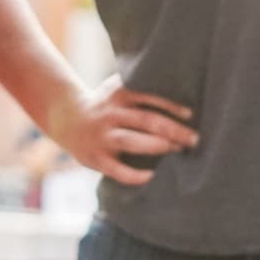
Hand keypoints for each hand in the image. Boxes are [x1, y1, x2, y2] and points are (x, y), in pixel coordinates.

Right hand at [48, 75, 197, 186]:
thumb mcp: (117, 87)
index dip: (171, 106)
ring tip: (178, 150)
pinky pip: (117, 169)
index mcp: (118, 94)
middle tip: (195, 139)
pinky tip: (151, 176)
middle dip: (173, 130)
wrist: (65, 117)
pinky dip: (134, 175)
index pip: (149, 97)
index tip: (191, 114)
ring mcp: (102, 136)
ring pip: (131, 141)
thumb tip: (179, 82)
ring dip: (158, 146)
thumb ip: (140, 85)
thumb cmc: (104, 103)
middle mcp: (110, 114)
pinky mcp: (96, 158)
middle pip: (146, 120)